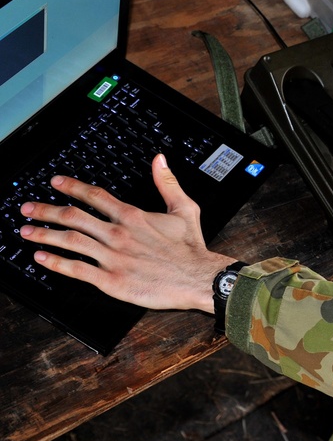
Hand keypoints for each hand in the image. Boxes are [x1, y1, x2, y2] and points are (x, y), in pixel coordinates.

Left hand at [19, 154, 235, 312]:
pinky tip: (42, 258)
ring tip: (26, 231)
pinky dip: (56, 263)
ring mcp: (113, 257)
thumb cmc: (191, 247)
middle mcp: (119, 234)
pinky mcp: (112, 280)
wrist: (198, 277)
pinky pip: (77, 269)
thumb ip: (167, 183)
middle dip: (46, 210)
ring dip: (44, 234)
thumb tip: (160, 160)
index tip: (56, 183)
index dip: (72, 187)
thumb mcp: (184, 208)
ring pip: (71, 241)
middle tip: (27, 208)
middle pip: (75, 217)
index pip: (96, 196)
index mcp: (133, 216)